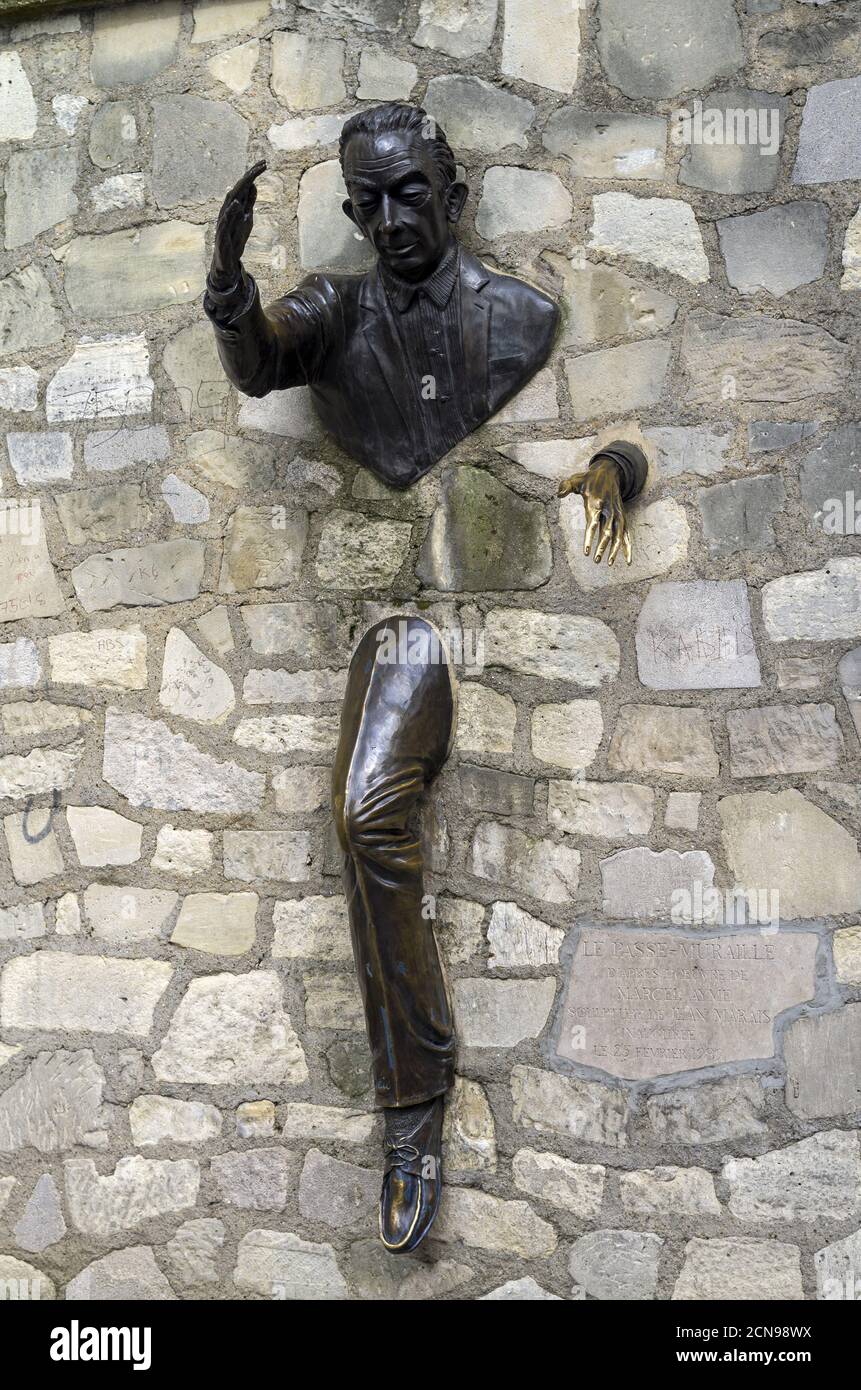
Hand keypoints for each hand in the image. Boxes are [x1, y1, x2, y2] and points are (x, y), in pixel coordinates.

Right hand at [210, 159, 266, 288]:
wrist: (227, 261)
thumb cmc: (235, 238)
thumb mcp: (247, 218)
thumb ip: (249, 203)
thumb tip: (253, 186)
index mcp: (234, 205)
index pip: (244, 186)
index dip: (253, 174)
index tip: (265, 163)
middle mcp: (227, 209)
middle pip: (238, 189)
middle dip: (249, 176)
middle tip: (261, 165)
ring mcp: (224, 221)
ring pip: (230, 202)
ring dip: (240, 190)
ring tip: (250, 179)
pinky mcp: (222, 234)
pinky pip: (225, 221)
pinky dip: (231, 212)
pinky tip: (237, 204)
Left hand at [558, 455, 632, 565]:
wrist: (610, 471)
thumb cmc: (589, 479)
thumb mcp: (576, 479)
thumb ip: (566, 486)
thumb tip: (558, 494)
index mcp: (596, 504)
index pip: (593, 524)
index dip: (589, 539)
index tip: (586, 552)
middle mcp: (609, 510)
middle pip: (607, 532)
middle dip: (602, 548)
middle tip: (595, 560)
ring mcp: (617, 514)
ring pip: (619, 535)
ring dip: (615, 550)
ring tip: (610, 564)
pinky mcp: (622, 516)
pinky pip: (627, 533)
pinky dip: (628, 547)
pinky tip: (628, 560)